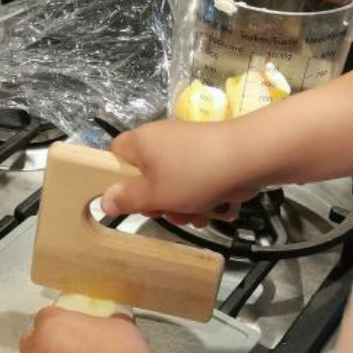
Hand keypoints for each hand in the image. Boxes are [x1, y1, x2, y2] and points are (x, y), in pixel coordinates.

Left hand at [10, 307, 152, 352]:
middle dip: (43, 343)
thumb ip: (109, 321)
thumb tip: (115, 320)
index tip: (72, 327)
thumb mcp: (120, 326)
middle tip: (65, 349)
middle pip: (29, 340)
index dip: (59, 321)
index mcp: (51, 324)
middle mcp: (36, 349)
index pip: (45, 315)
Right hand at [102, 119, 258, 225]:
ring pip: (175, 185)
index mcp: (141, 142)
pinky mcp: (210, 156)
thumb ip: (127, 199)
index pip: (116, 155)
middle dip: (160, 202)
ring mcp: (189, 147)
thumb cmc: (193, 175)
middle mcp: (162, 139)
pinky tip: (215, 208)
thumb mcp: (154, 194)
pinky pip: (197, 182)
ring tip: (198, 214)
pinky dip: (204, 197)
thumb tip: (103, 202)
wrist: (250, 157)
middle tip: (169, 211)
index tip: (133, 198)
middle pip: (147, 177)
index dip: (120, 179)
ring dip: (184, 206)